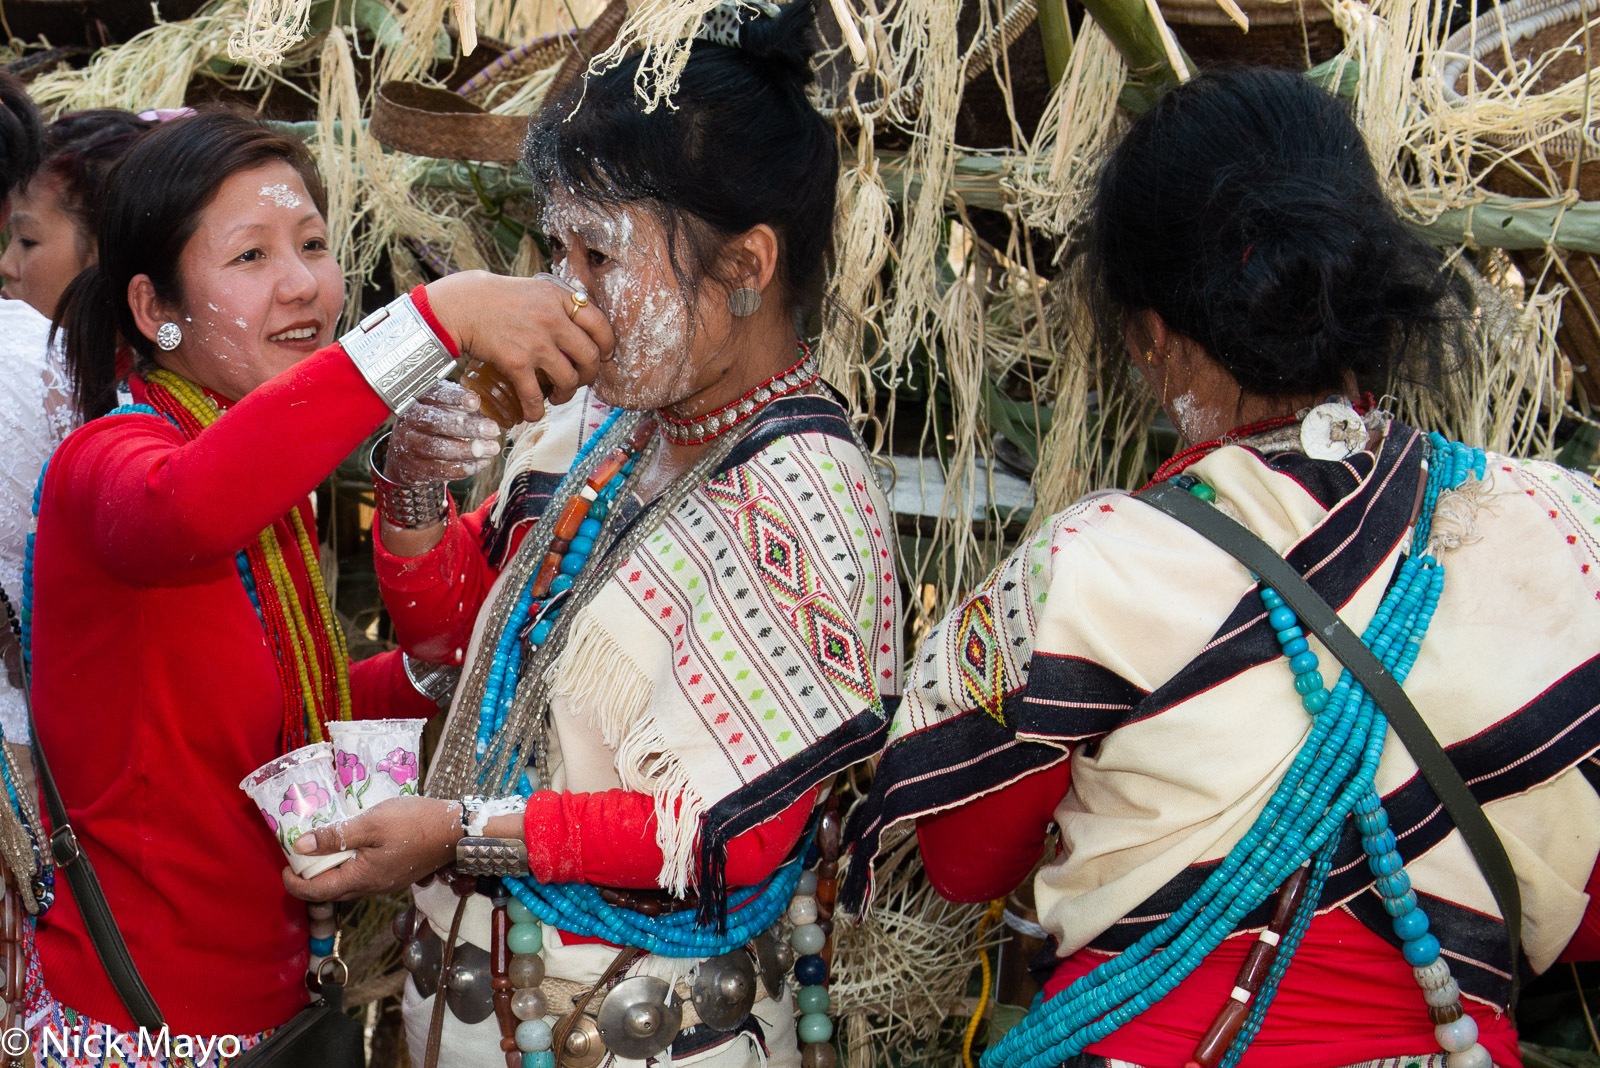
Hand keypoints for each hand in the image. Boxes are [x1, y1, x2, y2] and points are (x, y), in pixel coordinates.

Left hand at [281, 795, 463, 902]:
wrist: (457, 829)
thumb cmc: (415, 822)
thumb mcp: (372, 822)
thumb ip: (336, 836)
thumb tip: (300, 846)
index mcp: (362, 878)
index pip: (317, 891)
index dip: (294, 883)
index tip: (284, 867)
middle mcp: (372, 887)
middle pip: (331, 892)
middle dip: (310, 880)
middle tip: (299, 857)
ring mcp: (386, 883)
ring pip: (348, 885)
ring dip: (330, 873)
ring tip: (323, 849)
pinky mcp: (397, 874)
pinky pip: (364, 877)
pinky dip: (349, 867)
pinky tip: (352, 847)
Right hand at [385, 382, 501, 485]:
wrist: (404, 456)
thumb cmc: (433, 427)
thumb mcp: (444, 410)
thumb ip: (463, 408)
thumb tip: (491, 411)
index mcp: (418, 401)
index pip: (435, 395)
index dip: (455, 399)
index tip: (475, 402)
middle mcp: (409, 421)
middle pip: (436, 423)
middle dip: (467, 427)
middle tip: (492, 429)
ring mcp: (408, 446)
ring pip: (438, 448)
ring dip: (468, 450)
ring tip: (491, 448)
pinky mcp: (414, 468)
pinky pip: (439, 469)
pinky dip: (463, 468)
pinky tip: (481, 462)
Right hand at [423, 271, 612, 423]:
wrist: (460, 305)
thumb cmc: (494, 297)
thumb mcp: (534, 290)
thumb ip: (556, 304)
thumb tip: (578, 325)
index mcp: (559, 298)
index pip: (599, 324)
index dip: (607, 345)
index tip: (604, 355)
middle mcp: (552, 319)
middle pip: (590, 356)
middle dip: (590, 375)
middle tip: (581, 380)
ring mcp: (535, 342)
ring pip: (569, 379)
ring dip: (567, 394)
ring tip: (558, 396)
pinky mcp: (516, 361)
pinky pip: (535, 395)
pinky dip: (536, 410)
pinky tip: (533, 413)